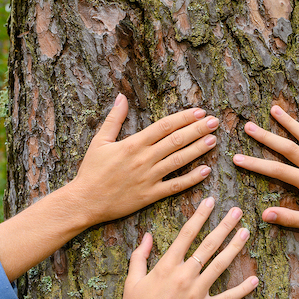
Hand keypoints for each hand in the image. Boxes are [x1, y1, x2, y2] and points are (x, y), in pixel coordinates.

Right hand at [71, 93, 219, 225]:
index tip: (199, 112)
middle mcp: (143, 159)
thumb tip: (122, 97)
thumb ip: (114, 119)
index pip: (164, 126)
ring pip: (178, 161)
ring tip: (213, 140)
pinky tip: (205, 171)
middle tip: (215, 121)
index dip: (183, 118)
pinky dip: (191, 179)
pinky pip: (174, 186)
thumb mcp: (99, 141)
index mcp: (133, 144)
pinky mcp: (150, 195)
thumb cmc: (91, 171)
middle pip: (176, 141)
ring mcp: (148, 178)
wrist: (84, 202)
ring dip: (198, 150)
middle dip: (197, 130)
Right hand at [93, 197, 258, 298]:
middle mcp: (184, 275)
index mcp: (166, 265)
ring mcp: (196, 293)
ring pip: (220, 265)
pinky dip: (242, 289)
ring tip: (246, 232)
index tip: (211, 201)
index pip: (187, 233)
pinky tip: (254, 279)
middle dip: (224, 226)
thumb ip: (140, 256)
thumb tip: (147, 235)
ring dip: (235, 247)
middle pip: (208, 244)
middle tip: (238, 211)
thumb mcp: (132, 281)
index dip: (200, 215)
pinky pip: (226, 298)